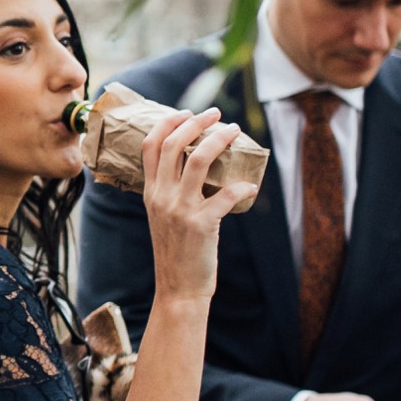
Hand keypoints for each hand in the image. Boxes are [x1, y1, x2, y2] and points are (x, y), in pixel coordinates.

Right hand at [143, 107, 260, 302]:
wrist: (178, 288)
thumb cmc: (176, 251)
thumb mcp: (162, 216)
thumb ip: (169, 192)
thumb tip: (193, 166)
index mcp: (149, 192)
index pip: (150, 145)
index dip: (168, 122)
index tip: (187, 112)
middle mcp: (161, 196)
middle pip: (175, 143)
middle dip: (197, 121)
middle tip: (216, 114)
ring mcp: (179, 209)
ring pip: (197, 159)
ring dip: (219, 139)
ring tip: (234, 131)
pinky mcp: (201, 224)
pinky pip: (226, 195)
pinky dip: (242, 187)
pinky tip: (251, 187)